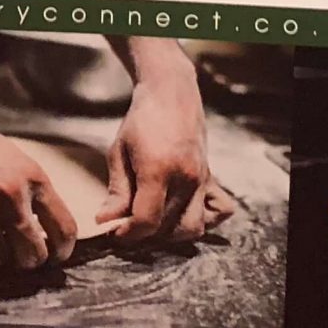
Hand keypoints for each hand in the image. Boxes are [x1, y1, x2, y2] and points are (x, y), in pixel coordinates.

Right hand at [0, 95, 80, 288]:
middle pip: (34, 255)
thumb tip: (42, 225)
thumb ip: (27, 187)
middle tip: (9, 252)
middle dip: (23, 260)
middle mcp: (9, 194)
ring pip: (0, 262)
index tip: (52, 257)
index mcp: (29, 175)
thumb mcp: (8, 155)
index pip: (64, 228)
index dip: (60, 251)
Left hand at [99, 43, 213, 245]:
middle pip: (168, 228)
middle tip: (128, 225)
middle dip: (145, 235)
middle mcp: (186, 177)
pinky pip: (220, 210)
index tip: (115, 233)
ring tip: (153, 220)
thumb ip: (116, 190)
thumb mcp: (118, 152)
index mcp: (159, 169)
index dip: (128, 234)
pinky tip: (183, 212)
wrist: (171, 92)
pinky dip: (205, 219)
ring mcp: (203, 178)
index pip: (147, 221)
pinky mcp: (211, 176)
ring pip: (192, 227)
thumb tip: (106, 221)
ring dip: (171, 233)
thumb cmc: (141, 120)